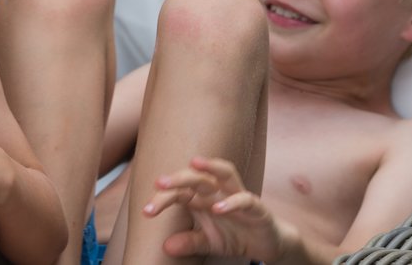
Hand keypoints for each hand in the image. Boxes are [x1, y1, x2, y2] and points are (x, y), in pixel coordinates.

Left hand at [143, 156, 282, 262]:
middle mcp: (217, 191)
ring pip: (224, 173)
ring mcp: (237, 195)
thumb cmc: (233, 236)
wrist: (265, 244)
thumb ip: (189, 242)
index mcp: (202, 198)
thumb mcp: (208, 243)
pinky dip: (232, 202)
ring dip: (211, 167)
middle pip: (196, 177)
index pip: (178, 192)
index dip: (162, 199)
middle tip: (159, 183)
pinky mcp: (256, 206)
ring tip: (194, 164)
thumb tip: (166, 247)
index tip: (146, 211)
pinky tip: (218, 207)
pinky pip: (245, 199)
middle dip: (178, 178)